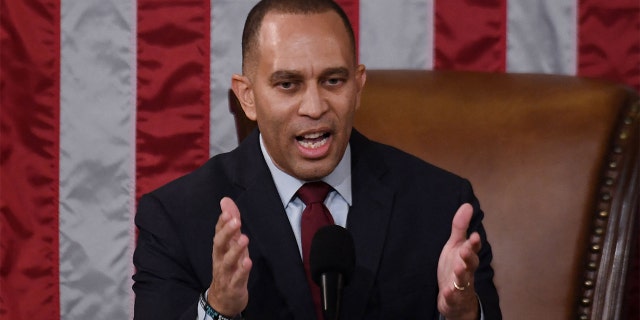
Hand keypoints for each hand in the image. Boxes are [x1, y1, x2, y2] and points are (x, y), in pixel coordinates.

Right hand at [208, 197, 252, 315]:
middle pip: (219, 244)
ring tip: (244, 238)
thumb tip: (226, 201)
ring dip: (235, 249)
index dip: (222, 222)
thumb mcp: (231, 244)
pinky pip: (237, 278)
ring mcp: (226, 273)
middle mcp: (220, 259)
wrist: (223, 300)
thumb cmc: (229, 268)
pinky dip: (242, 270)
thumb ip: (230, 224)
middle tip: (235, 221)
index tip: (227, 211)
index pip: (218, 233)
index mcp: (220, 248)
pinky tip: (248, 261)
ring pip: (227, 261)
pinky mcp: (234, 286)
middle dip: (226, 232)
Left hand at [437, 203, 480, 319]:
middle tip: (465, 250)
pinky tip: (446, 291)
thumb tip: (467, 205)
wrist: (455, 298)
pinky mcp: (453, 298)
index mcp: (466, 257)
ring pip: (464, 280)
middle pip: (470, 264)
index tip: (474, 236)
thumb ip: (460, 227)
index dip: (474, 243)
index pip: (472, 249)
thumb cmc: (456, 267)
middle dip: (469, 257)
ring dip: (461, 274)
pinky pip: (452, 297)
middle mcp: (466, 271)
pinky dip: (450, 294)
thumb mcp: (455, 245)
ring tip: (458, 268)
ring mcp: (460, 285)